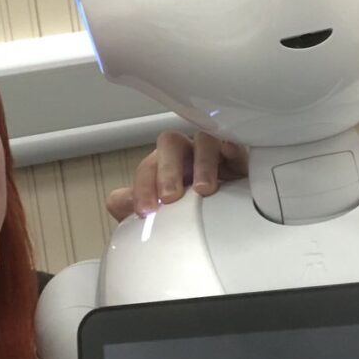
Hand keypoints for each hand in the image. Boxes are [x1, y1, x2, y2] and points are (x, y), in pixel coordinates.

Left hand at [106, 131, 247, 221]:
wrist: (230, 217)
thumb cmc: (192, 208)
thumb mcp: (162, 210)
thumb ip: (133, 205)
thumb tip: (118, 201)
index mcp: (165, 167)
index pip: (148, 167)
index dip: (143, 186)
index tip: (146, 210)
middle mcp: (188, 155)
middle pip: (171, 144)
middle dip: (168, 170)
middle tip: (170, 197)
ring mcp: (215, 154)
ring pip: (204, 141)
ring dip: (201, 162)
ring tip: (204, 190)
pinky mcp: (240, 158)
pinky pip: (236, 144)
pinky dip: (232, 148)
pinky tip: (231, 158)